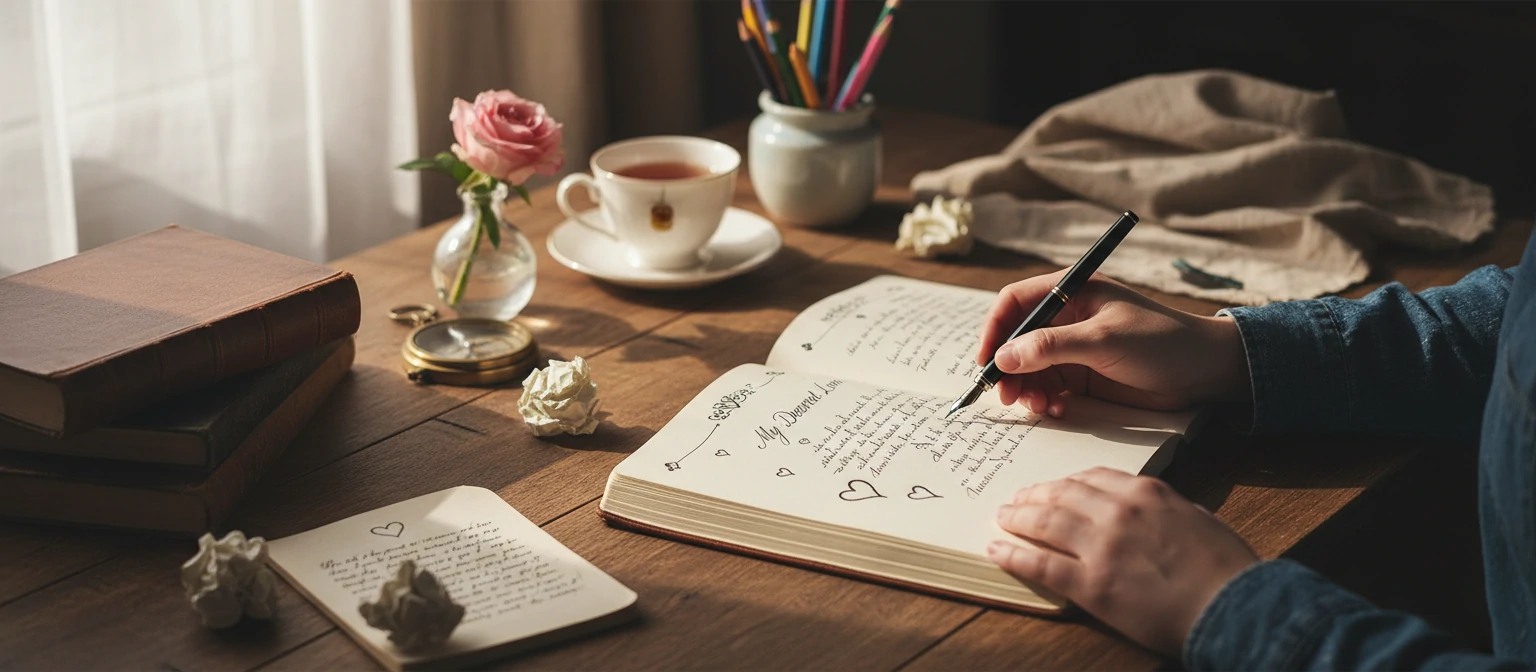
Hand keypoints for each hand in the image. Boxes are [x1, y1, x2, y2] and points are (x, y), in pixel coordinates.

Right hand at [978, 271, 1249, 415]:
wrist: (1206, 371)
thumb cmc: (1162, 341)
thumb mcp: (1104, 339)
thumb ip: (1052, 347)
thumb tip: (1004, 358)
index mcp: (1071, 292)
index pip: (1015, 302)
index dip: (995, 330)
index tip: (987, 361)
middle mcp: (1067, 318)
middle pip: (1016, 339)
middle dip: (1008, 368)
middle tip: (1007, 396)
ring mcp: (1074, 349)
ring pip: (1029, 368)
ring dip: (1026, 388)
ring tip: (1037, 407)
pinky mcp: (1084, 376)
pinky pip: (1049, 388)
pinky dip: (1045, 401)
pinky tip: (1056, 410)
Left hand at [988, 468, 1258, 655]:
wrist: (1236, 609)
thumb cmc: (1227, 569)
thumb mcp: (1199, 519)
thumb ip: (1167, 508)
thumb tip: (1150, 508)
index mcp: (1146, 493)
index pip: (1091, 478)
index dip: (1064, 483)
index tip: (1051, 487)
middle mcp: (1118, 512)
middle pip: (1061, 495)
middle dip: (1033, 497)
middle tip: (1015, 500)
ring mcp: (1102, 547)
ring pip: (1044, 523)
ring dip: (1017, 518)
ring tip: (1002, 517)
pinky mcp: (1092, 585)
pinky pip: (1041, 564)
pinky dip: (1013, 554)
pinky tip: (996, 549)